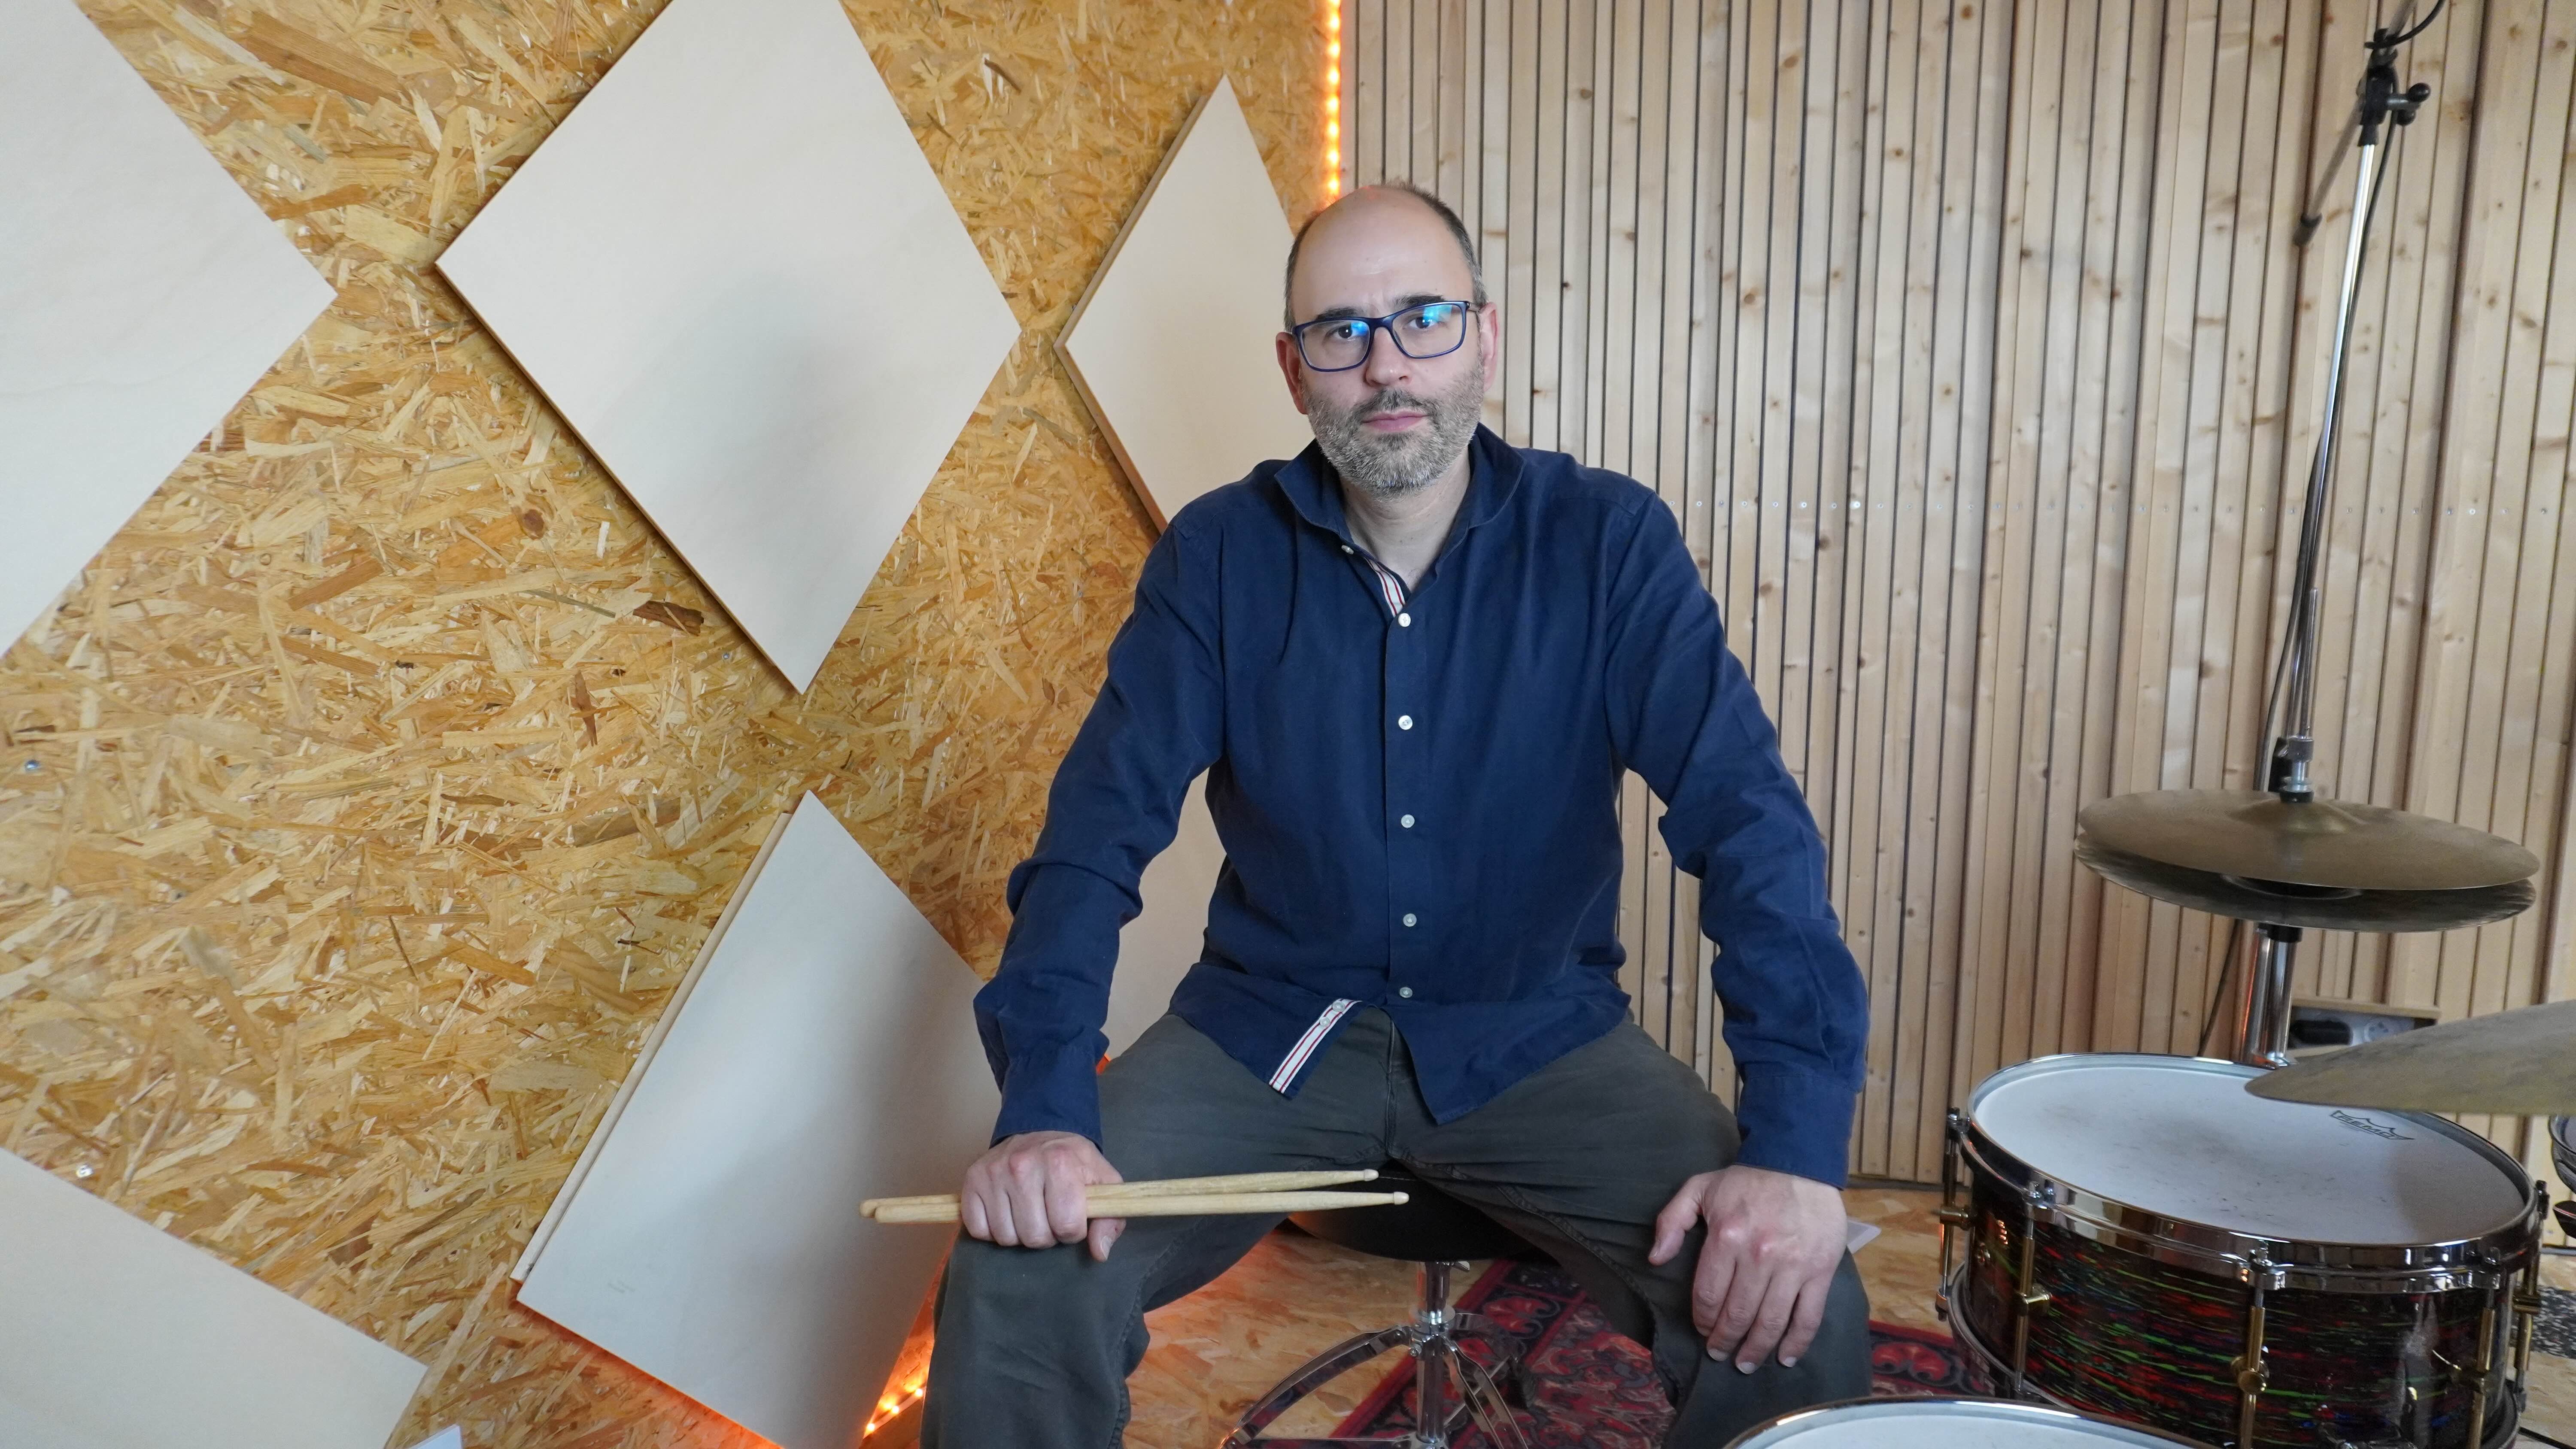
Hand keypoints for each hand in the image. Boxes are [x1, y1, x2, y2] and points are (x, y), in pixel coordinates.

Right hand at [958, 1130, 1126, 1260]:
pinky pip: (978, 1230)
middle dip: (1046, 1235)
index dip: (1073, 1230)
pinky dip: (992, 1230)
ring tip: (1028, 1212)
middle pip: (1034, 1237)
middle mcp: (1022, 1165)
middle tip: (1048, 1216)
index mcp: (1060, 1163)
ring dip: (1020, 1234)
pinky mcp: (972, 1180)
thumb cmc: (1072, 1161)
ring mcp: (993, 1172)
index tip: (1071, 1217)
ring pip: (1006, 1237)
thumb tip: (1100, 1252)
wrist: (1039, 1130)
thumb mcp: (1103, 1182)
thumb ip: (1109, 1219)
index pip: (1067, 1226)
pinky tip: (1007, 1212)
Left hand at [1647, 1164, 1844, 1372]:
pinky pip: (1808, 1316)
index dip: (1703, 1320)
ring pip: (1771, 1322)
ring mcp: (1792, 1266)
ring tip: (1745, 1363)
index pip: (1709, 1295)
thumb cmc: (1745, 1180)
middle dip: (1726, 1341)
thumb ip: (1671, 1222)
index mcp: (1726, 1238)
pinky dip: (1796, 1343)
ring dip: (1756, 1349)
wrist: (1798, 1162)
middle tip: (1720, 1354)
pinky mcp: (1820, 1270)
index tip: (1703, 1330)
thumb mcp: (1698, 1188)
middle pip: (1738, 1315)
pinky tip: (1784, 1357)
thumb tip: (1655, 1258)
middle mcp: (1759, 1256)